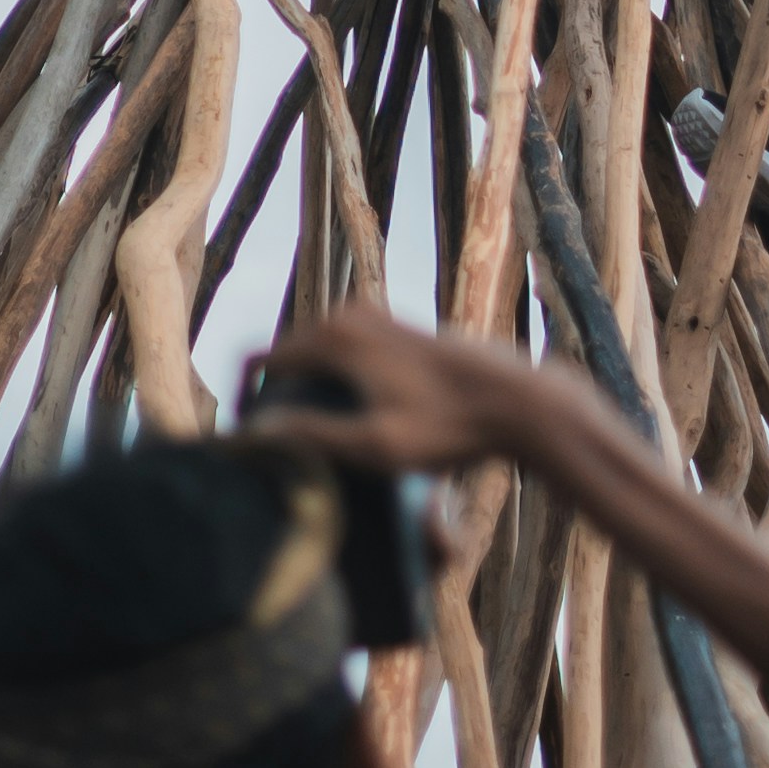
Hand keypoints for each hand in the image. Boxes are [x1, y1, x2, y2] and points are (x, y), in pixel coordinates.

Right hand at [237, 309, 530, 497]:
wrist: (517, 401)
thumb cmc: (447, 427)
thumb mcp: (375, 445)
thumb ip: (311, 436)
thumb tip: (252, 432)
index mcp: (335, 336)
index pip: (263, 361)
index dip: (251, 402)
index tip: (253, 445)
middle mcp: (350, 315)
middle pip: (291, 358)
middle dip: (281, 397)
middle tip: (287, 452)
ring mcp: (377, 318)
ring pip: (321, 357)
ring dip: (313, 392)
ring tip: (319, 444)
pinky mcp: (399, 329)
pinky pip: (348, 354)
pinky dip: (341, 383)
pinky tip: (356, 423)